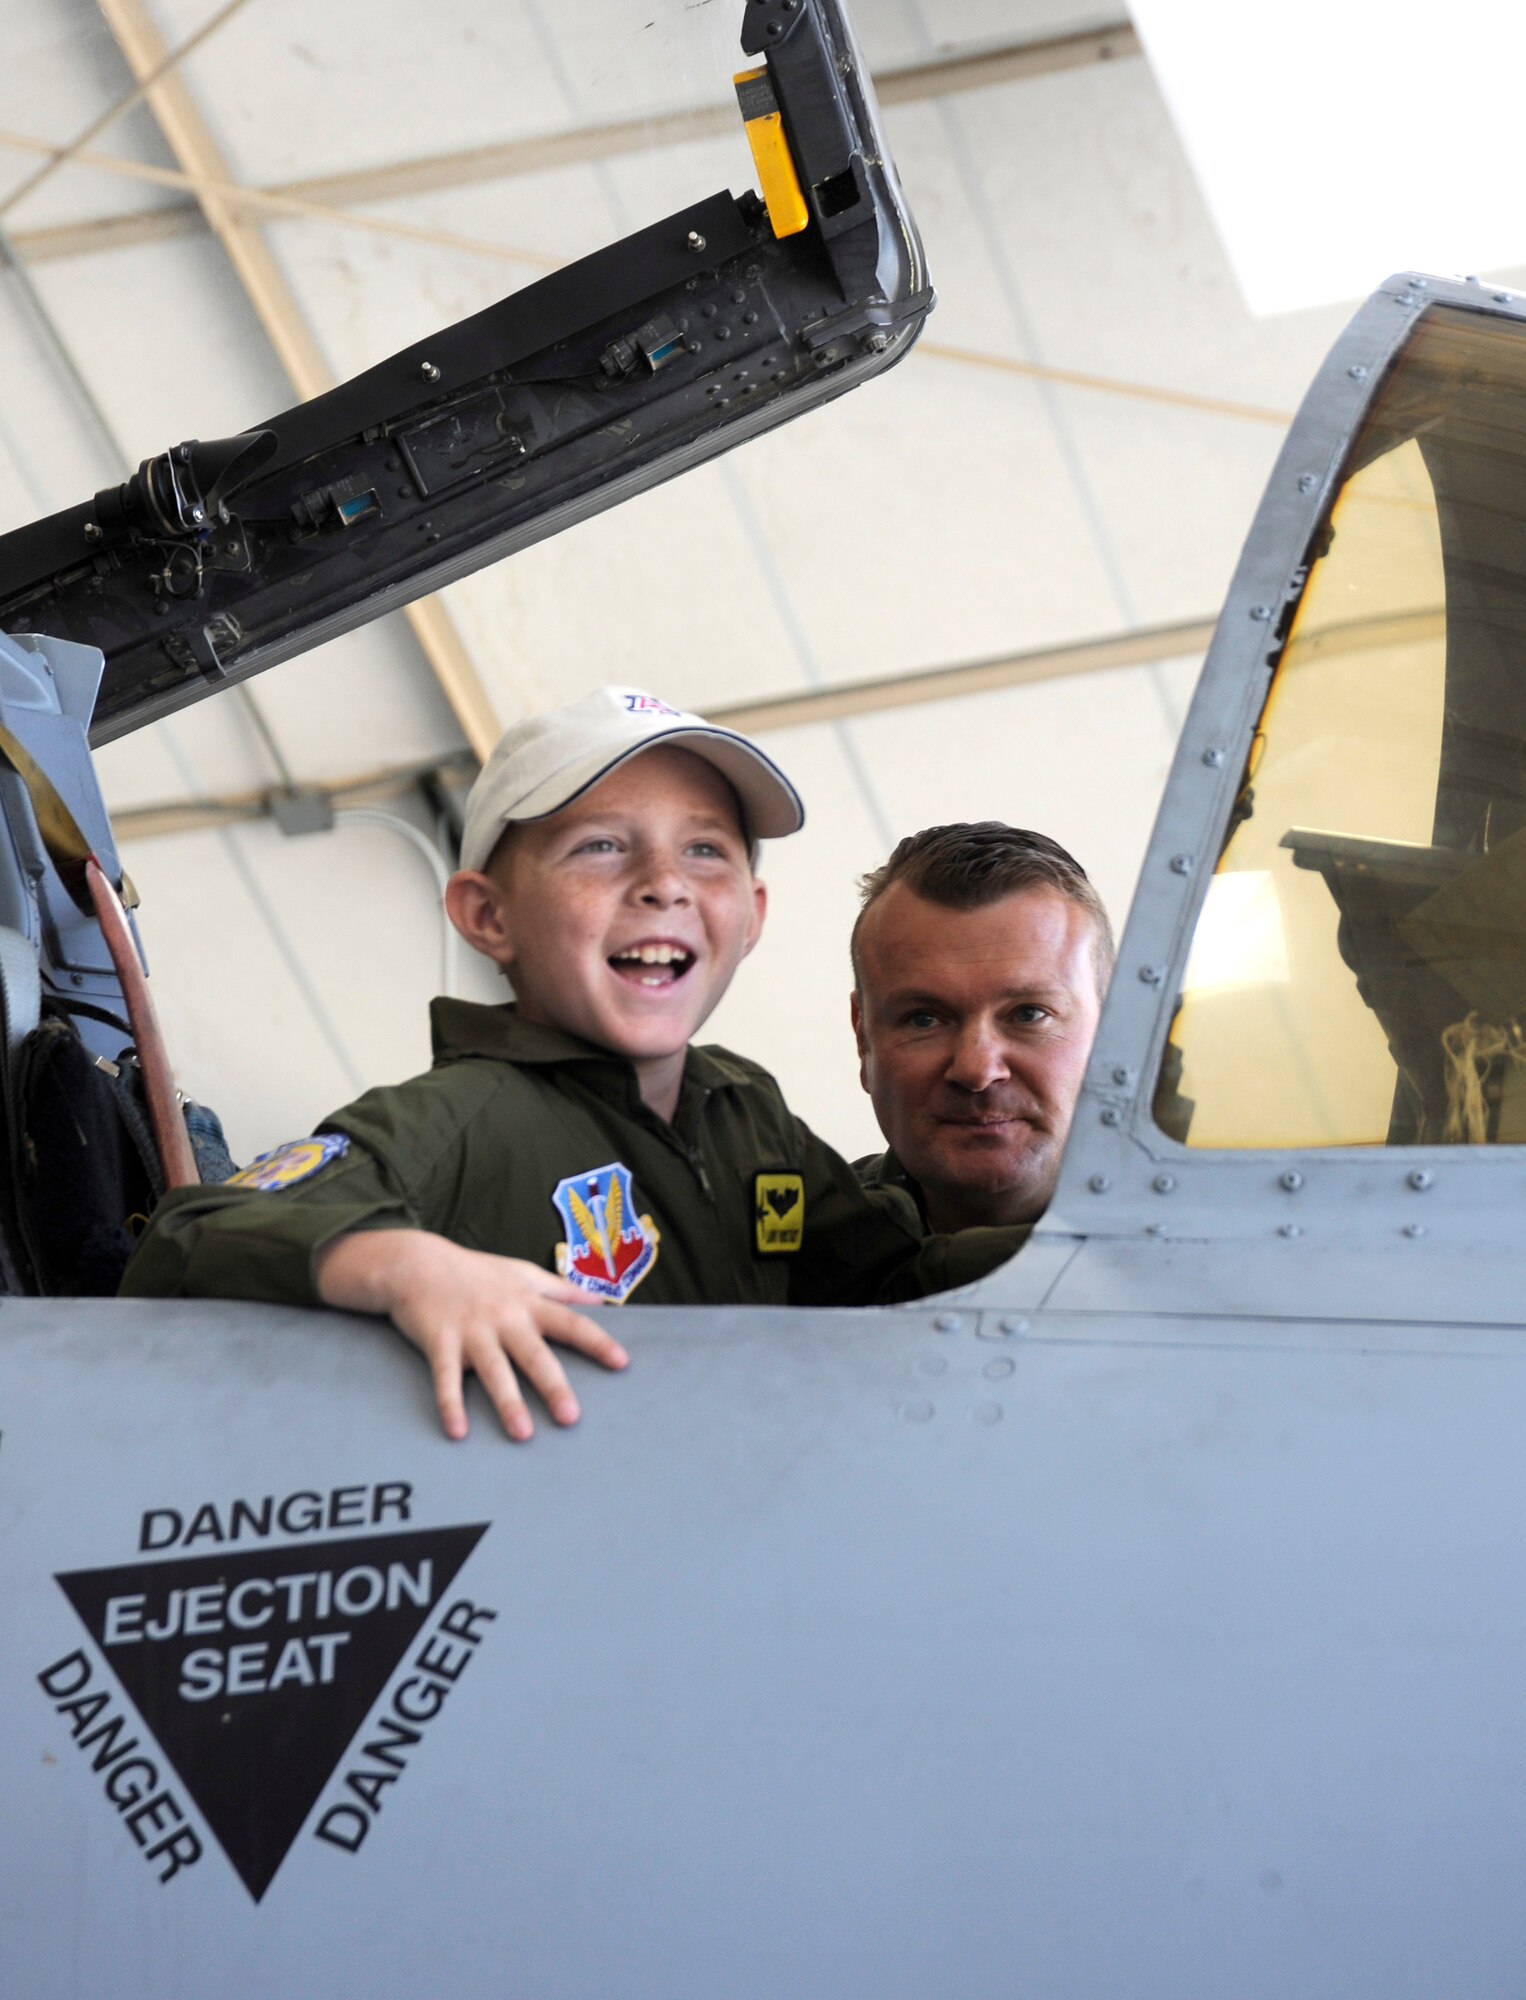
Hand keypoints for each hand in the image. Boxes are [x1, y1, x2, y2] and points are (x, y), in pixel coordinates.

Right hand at [315, 1230, 627, 1439]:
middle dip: (553, 1386)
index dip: (596, 1342)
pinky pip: (446, 1377)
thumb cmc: (474, 1272)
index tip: (621, 1363)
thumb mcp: (522, 1272)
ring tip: (523, 1434)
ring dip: (508, 1402)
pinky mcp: (439, 1341)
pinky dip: (450, 1404)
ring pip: (494, 1370)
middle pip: (534, 1355)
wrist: (415, 1262)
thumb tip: (602, 1299)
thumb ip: (561, 1289)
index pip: (569, 1323)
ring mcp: (471, 1331)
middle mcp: (504, 1318)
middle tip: (570, 1418)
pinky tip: (458, 1431)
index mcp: (527, 1303)